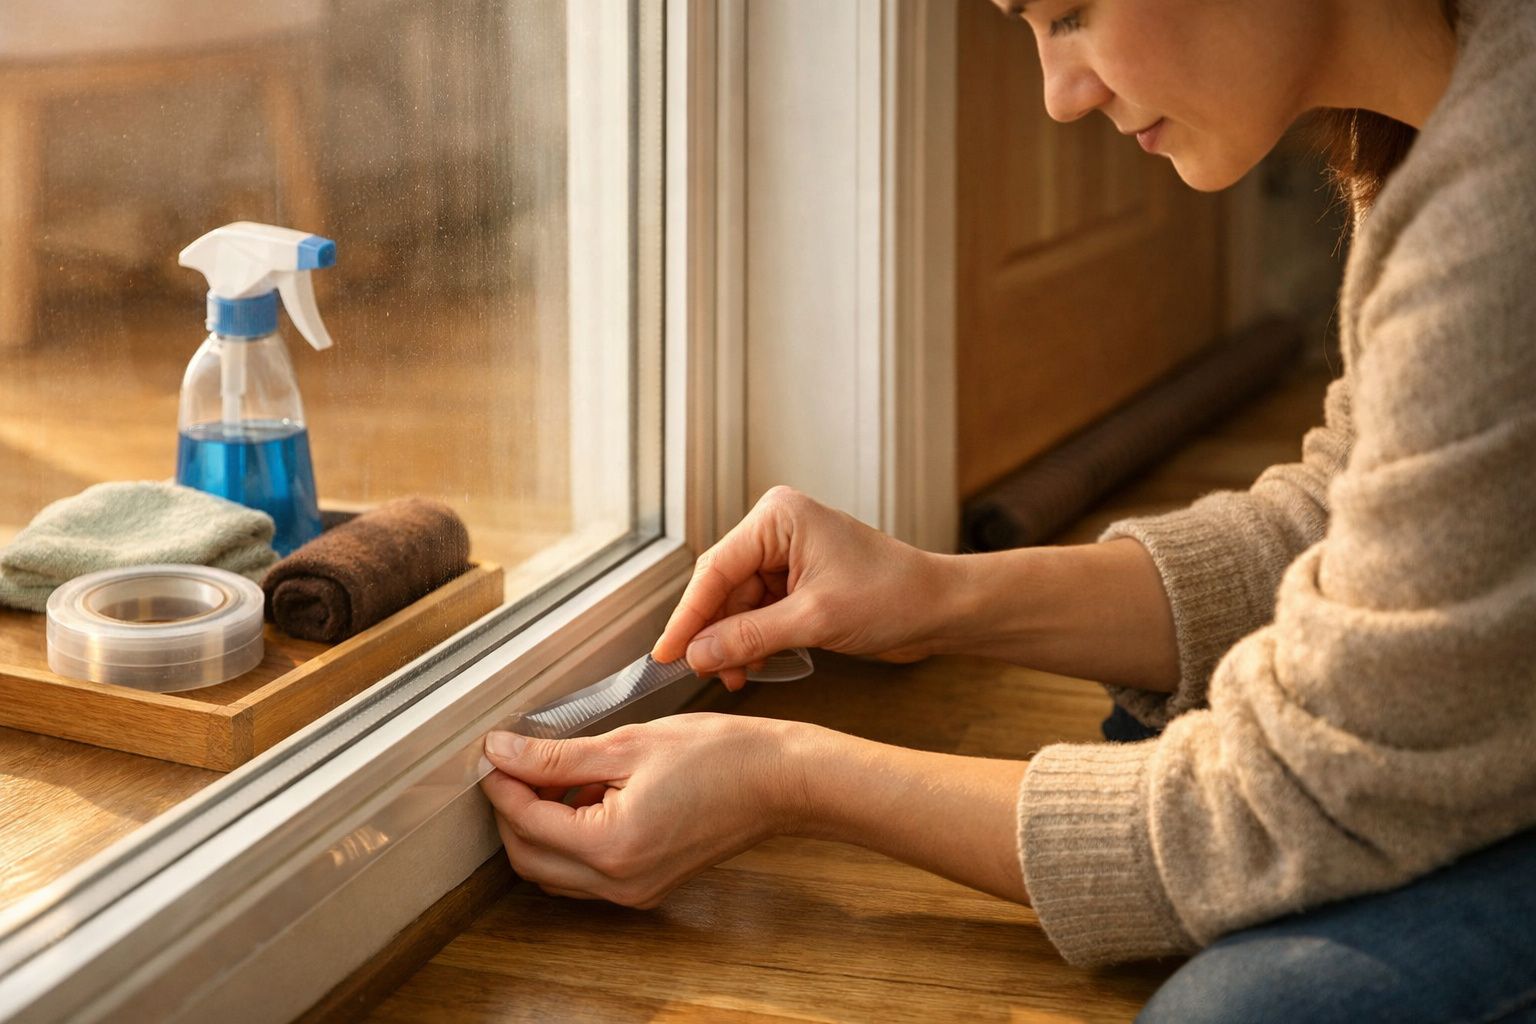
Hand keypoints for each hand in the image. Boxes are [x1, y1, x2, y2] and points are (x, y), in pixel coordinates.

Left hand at [479, 714, 804, 907]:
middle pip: (529, 859)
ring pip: (554, 871)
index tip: (495, 752)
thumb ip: (557, 757)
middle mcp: (619, 884)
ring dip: (540, 828)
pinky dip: (572, 838)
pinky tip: (587, 796)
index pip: (525, 823)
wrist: (780, 781)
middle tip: (516, 763)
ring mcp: (634, 892)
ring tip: (555, 776)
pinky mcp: (647, 886)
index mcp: (611, 848)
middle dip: (513, 810)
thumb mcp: (628, 744)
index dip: (502, 784)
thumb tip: (502, 753)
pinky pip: (586, 874)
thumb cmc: (719, 756)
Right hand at [653, 485, 955, 689]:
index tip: (667, 653)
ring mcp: (786, 557)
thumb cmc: (892, 597)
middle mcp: (777, 531)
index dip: (688, 616)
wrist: (940, 610)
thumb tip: (697, 654)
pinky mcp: (797, 583)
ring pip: (737, 605)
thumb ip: (750, 637)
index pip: (716, 569)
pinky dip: (752, 642)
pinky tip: (752, 667)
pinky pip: (758, 613)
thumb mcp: (815, 620)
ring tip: (735, 678)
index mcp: (778, 518)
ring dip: (733, 643)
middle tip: (702, 673)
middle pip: (722, 588)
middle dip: (713, 633)